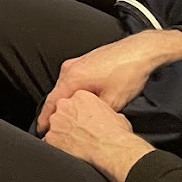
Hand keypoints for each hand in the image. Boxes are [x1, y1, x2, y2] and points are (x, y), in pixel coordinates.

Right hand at [37, 30, 181, 133]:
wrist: (139, 52)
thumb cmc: (128, 71)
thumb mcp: (113, 101)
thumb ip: (94, 113)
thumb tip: (88, 122)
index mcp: (72, 77)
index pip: (52, 101)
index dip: (45, 118)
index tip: (42, 129)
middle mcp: (70, 68)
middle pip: (57, 94)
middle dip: (57, 111)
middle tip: (58, 127)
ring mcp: (76, 63)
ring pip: (66, 87)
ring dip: (68, 102)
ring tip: (73, 116)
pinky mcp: (85, 62)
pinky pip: (73, 80)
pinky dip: (75, 92)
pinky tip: (85, 101)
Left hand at [44, 91, 153, 181]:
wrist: (112, 150)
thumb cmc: (117, 134)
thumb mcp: (117, 115)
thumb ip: (105, 111)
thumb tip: (107, 116)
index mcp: (81, 96)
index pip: (74, 100)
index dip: (79, 111)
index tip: (83, 119)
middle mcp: (65, 105)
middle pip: (62, 110)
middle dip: (68, 120)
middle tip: (78, 131)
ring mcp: (56, 120)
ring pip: (54, 125)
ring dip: (62, 132)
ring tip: (75, 142)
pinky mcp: (51, 136)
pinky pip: (49, 140)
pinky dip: (56, 144)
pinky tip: (68, 149)